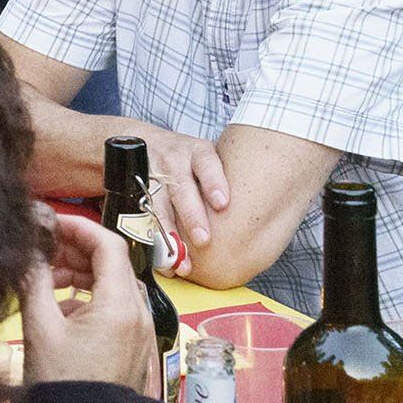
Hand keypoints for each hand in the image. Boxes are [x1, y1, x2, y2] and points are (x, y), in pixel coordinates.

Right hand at [22, 211, 156, 396]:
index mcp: (120, 304)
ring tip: (45, 281)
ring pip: (112, 284)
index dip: (78, 227)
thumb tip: (26, 246)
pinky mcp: (131, 346)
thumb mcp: (39, 327)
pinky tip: (59, 308)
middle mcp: (138, 313)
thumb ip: (33, 279)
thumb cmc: (60, 381)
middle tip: (40, 251)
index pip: (108, 244)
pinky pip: (114, 307)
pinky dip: (88, 296)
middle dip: (75, 250)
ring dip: (80, 273)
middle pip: (112, 262)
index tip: (48, 223)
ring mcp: (138, 331)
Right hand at [137, 124, 228, 267]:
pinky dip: (147, 240)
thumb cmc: (185, 158)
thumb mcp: (204, 155)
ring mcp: (150, 176)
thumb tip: (269, 210)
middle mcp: (173, 162)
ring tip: (177, 261)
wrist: (139, 141)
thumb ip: (226, 175)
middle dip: (192, 216)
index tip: (223, 204)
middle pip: (182, 189)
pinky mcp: (132, 190)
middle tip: (204, 240)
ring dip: (166, 234)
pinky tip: (157, 259)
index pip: (207, 165)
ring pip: (157, 205)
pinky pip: (138, 216)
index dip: (214, 183)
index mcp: (197, 152)